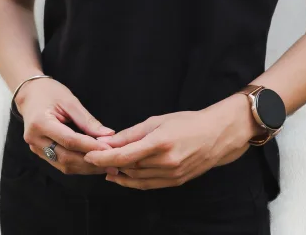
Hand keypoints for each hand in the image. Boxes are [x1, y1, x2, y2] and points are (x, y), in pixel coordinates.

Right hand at [15, 77, 119, 176]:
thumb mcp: (70, 101)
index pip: (69, 140)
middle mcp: (35, 140)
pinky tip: (92, 162)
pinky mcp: (40, 153)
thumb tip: (108, 135)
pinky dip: (78, 164)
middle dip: (90, 162)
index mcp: (40, 123)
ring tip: (106, 166)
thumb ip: (87, 120)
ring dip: (86, 167)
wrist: (30, 93)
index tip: (109, 149)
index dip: (90, 146)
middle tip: (112, 163)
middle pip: (66, 158)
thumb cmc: (50, 92)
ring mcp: (36, 149)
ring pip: (63, 165)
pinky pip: (60, 163)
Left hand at [83, 94, 255, 189]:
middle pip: (129, 168)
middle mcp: (165, 162)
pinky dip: (133, 182)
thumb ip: (132, 133)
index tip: (89, 154)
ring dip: (119, 174)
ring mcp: (171, 175)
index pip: (124, 155)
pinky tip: (123, 176)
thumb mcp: (158, 121)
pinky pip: (148, 185)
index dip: (104, 157)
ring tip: (107, 167)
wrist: (216, 136)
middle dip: (109, 164)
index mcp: (160, 143)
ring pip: (137, 178)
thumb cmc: (187, 122)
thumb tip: (109, 142)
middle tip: (95, 157)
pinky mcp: (175, 182)